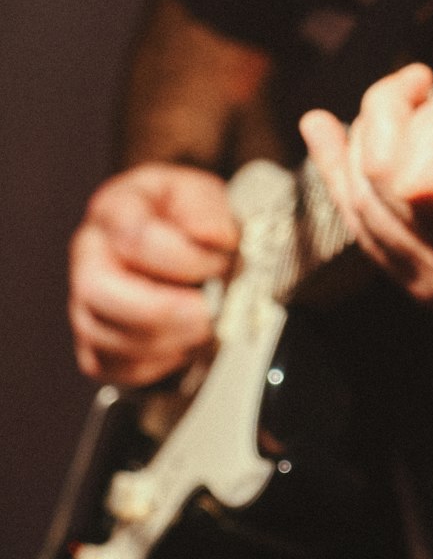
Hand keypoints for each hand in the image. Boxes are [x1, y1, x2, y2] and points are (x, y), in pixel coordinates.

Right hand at [68, 163, 238, 384]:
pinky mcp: (92, 338)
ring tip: (205, 328)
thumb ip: (208, 210)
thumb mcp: (203, 192)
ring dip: (164, 341)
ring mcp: (84, 299)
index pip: (137, 239)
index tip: (222, 263)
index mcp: (115, 209)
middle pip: (98, 291)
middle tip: (207, 314)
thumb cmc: (185, 212)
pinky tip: (184, 344)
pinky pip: (109, 366)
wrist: (178, 231)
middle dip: (160, 311)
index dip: (186, 259)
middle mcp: (89, 254)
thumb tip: (214, 236)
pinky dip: (153, 364)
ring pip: (102, 336)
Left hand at [301, 3, 432, 338]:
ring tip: (393, 104)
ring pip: (358, 203)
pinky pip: (359, 228)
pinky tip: (324, 133)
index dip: (424, 124)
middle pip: (379, 180)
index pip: (420, 180)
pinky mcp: (418, 287)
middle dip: (384, 112)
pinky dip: (337, 174)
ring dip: (357, 137)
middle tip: (419, 86)